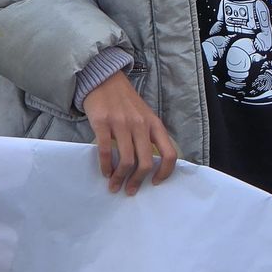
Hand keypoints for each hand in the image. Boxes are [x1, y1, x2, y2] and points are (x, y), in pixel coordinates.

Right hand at [82, 72, 177, 194]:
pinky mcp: (103, 123)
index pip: (169, 153)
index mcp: (155, 124)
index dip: (165, 172)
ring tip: (114, 185)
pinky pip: (105, 151)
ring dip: (120, 177)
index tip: (155, 183)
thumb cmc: (126, 103)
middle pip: (146, 162)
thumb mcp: (145, 117)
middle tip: (130, 190)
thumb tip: (150, 165)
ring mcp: (122, 124)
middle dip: (137, 181)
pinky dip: (105, 166)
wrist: (105, 80)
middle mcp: (141, 125)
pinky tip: (105, 172)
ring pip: (126, 160)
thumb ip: (149, 136)